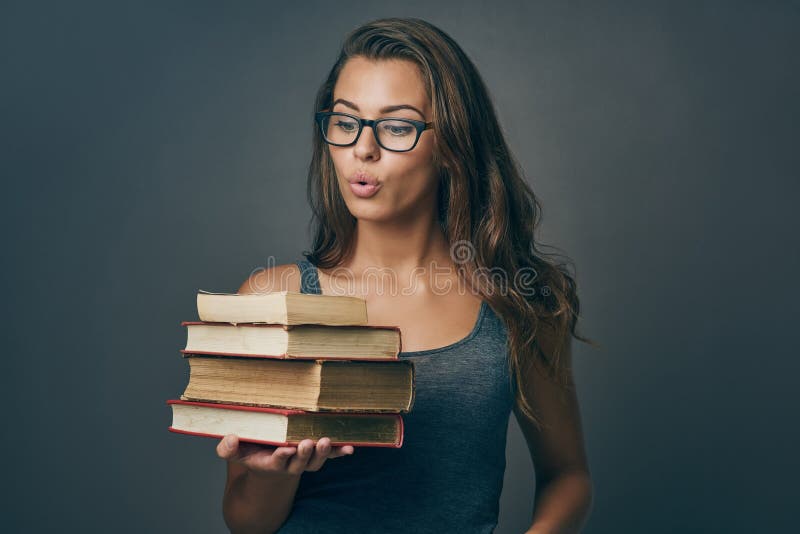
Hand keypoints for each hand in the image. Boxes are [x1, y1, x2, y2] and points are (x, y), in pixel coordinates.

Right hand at [216, 434, 353, 476]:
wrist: (268, 464)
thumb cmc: (251, 452)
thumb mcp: (236, 452)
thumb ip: (229, 449)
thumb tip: (229, 439)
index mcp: (269, 463)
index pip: (276, 462)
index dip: (281, 457)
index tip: (285, 449)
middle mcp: (290, 464)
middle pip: (300, 463)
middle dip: (305, 454)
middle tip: (308, 442)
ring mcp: (304, 461)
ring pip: (315, 461)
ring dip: (322, 453)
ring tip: (325, 440)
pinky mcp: (315, 455)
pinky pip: (329, 456)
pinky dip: (339, 453)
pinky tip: (349, 449)